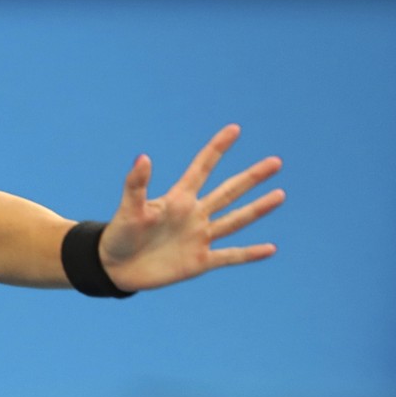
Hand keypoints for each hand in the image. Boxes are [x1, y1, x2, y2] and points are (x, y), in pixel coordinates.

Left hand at [99, 124, 283, 291]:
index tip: (235, 129)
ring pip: (236, 220)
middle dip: (251, 177)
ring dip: (258, 209)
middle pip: (228, 191)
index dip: (217, 148)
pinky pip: (231, 256)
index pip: (202, 167)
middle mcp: (194, 215)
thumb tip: (143, 157)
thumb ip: (137, 184)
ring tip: (280, 194)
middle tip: (275, 162)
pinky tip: (271, 248)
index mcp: (178, 198)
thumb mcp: (128, 208)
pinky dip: (250, 253)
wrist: (115, 267)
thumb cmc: (119, 233)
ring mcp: (199, 238)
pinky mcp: (200, 261)